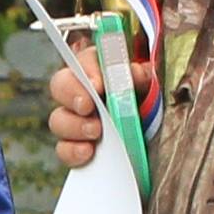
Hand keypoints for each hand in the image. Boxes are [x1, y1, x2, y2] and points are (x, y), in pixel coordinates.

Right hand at [43, 53, 157, 171]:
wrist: (155, 139)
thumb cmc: (149, 105)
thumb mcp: (150, 87)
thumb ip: (141, 77)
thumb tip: (134, 72)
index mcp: (99, 71)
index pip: (84, 60)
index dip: (87, 70)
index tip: (98, 84)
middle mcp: (81, 93)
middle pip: (60, 85)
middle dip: (72, 95)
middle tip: (87, 106)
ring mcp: (75, 121)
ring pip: (58, 119)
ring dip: (74, 125)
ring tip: (95, 132)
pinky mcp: (76, 147)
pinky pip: (64, 150)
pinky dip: (72, 152)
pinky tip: (87, 152)